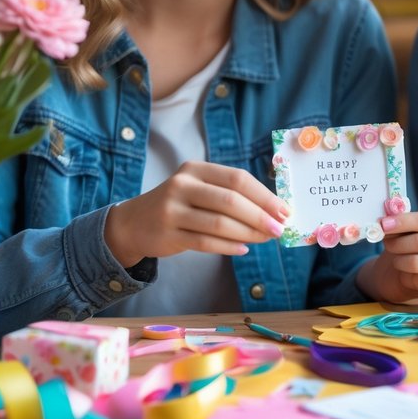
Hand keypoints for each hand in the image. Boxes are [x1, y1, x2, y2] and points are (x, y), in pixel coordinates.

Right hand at [104, 160, 286, 267]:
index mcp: (195, 169)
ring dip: (248, 233)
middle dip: (260, 216)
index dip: (264, 195)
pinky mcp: (168, 234)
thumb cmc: (178, 205)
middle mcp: (182, 185)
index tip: (284, 210)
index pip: (237, 178)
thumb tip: (272, 211)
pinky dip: (228, 247)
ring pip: (219, 223)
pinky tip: (243, 249)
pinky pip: (205, 242)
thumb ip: (229, 195)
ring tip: (265, 239)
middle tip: (279, 228)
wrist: (133, 223)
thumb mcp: (198, 189)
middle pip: (230, 200)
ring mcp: (172, 210)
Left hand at [356, 211, 417, 302]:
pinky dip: (404, 277)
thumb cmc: (400, 246)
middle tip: (387, 245)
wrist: (395, 274)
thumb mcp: (397, 230)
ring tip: (396, 260)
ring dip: (399, 261)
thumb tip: (386, 222)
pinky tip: (404, 274)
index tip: (385, 224)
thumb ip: (395, 223)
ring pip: (416, 263)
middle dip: (397, 244)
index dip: (408, 221)